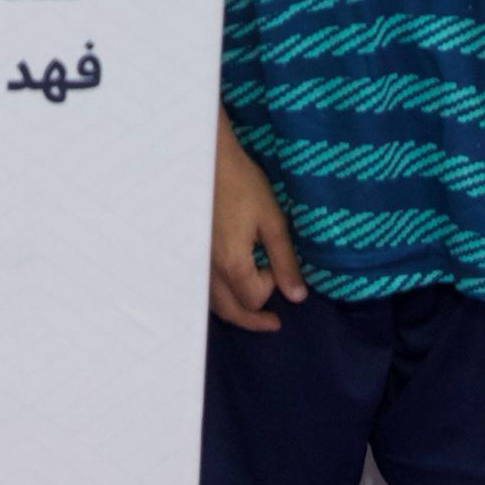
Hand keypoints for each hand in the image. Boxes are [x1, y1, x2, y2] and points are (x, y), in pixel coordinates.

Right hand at [210, 115, 306, 330]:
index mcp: (231, 264)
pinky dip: (218, 297)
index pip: (255, 297)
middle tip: (273, 324)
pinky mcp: (188, 254)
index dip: (272, 284)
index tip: (276, 260)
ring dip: (234, 310)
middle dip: (253, 319)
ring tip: (252, 311)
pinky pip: (203, 289)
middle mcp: (208, 271)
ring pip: (213, 304)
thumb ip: (284, 260)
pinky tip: (227, 289)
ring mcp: (195, 264)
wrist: (205, 160)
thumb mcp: (272, 220)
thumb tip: (297, 296)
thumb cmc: (242, 184)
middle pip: (231, 311)